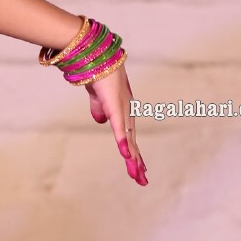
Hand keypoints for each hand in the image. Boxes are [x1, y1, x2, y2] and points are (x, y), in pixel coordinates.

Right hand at [84, 62, 146, 185]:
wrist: (98, 58)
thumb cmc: (99, 73)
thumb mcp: (98, 97)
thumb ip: (99, 109)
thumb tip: (100, 121)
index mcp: (123, 112)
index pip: (129, 138)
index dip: (134, 154)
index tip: (139, 169)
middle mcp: (127, 114)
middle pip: (133, 143)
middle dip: (138, 163)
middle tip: (143, 181)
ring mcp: (123, 111)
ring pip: (130, 140)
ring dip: (134, 159)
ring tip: (138, 176)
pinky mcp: (117, 108)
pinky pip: (121, 129)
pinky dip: (125, 143)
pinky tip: (128, 155)